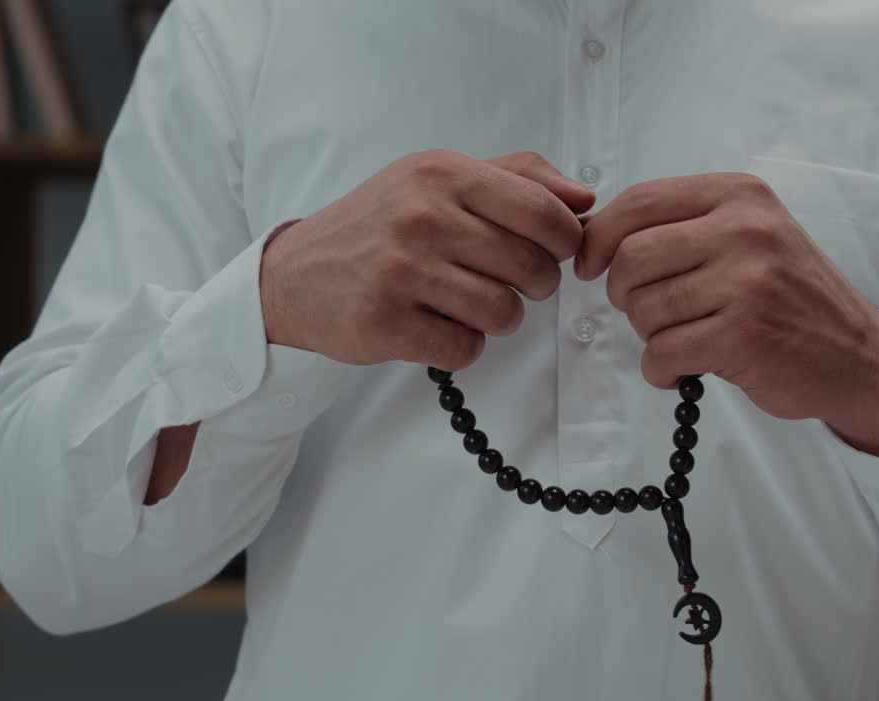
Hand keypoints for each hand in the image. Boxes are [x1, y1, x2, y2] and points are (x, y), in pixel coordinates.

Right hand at [260, 150, 594, 368]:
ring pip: (503, 313)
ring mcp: (400, 271)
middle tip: (504, 280)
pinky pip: (465, 349)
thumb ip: (516, 178)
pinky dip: (462, 346)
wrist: (295, 275)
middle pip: (532, 268)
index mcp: (441, 173)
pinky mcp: (385, 323)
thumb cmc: (380, 225)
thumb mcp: (438, 179)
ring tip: (470, 305)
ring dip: (498, 319)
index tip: (554, 252)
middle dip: (532, 284)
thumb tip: (583, 199)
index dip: (565, 242)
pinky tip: (437, 327)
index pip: (544, 212)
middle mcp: (421, 217)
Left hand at [575, 172, 878, 456]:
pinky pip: (661, 352)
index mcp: (739, 195)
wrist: (856, 355)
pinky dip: (661, 369)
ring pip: (642, 308)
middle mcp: (744, 229)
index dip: (599, 238)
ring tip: (686, 339)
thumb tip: (590, 235)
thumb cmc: (790, 298)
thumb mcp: (748, 236)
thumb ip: (681, 227)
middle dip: (624, 295)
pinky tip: (686, 368)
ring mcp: (746, 282)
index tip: (590, 266)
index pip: (637, 202)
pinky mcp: (742, 336)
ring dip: (649, 336)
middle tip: (652, 313)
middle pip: (630, 258)